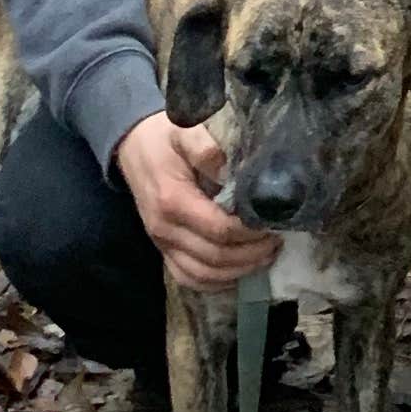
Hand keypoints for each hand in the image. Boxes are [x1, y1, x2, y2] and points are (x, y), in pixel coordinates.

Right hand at [118, 112, 274, 292]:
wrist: (133, 147)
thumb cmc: (164, 138)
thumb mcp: (185, 131)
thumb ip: (206, 148)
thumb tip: (233, 171)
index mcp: (173, 201)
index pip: (219, 230)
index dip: (250, 232)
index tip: (273, 222)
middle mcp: (165, 229)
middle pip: (215, 257)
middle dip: (252, 253)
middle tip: (277, 239)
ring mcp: (162, 244)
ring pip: (203, 275)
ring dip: (239, 271)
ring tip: (266, 254)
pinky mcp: (163, 250)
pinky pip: (189, 278)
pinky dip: (217, 281)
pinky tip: (240, 269)